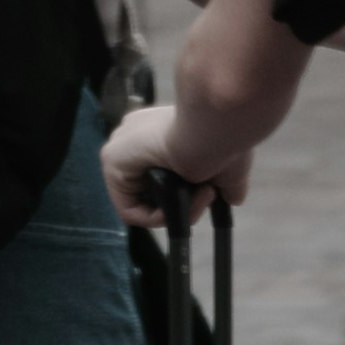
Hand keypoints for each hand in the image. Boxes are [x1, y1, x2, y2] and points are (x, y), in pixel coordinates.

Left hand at [105, 100, 251, 225]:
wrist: (218, 126)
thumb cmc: (226, 137)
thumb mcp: (229, 165)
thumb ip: (226, 182)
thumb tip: (233, 198)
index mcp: (160, 129)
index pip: (161, 171)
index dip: (186, 191)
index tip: (212, 191)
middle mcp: (136, 134)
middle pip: (151, 188)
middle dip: (182, 201)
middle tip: (208, 196)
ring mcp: (122, 145)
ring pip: (143, 199)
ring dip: (176, 210)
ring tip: (203, 198)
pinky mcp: (112, 159)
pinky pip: (131, 208)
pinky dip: (158, 218)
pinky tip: (183, 207)